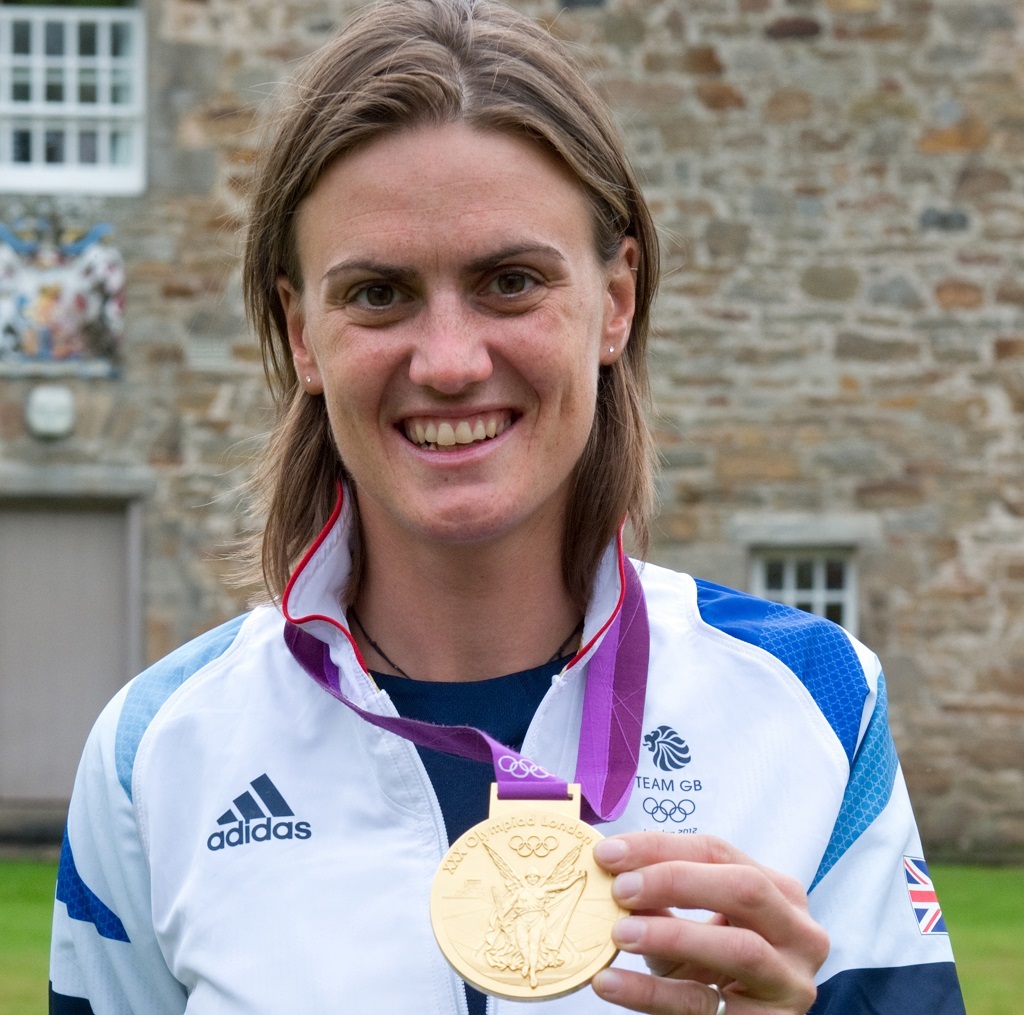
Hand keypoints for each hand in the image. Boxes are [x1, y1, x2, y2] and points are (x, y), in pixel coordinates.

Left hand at [591, 833, 828, 1014]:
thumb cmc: (716, 970)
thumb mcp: (694, 927)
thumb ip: (663, 900)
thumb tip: (612, 871)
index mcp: (779, 892)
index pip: (718, 851)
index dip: (660, 847)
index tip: (608, 853)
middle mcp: (798, 932)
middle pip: (743, 887)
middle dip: (676, 881)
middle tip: (620, 889)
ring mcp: (790, 983)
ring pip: (740, 949)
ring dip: (672, 935)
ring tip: (618, 933)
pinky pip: (704, 1005)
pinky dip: (651, 993)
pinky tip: (611, 983)